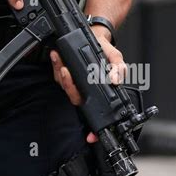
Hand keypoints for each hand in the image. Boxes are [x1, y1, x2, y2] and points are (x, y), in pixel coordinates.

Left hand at [49, 26, 127, 142]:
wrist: (97, 38)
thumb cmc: (106, 53)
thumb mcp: (116, 59)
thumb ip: (119, 69)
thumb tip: (116, 80)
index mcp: (98, 92)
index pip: (95, 114)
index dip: (93, 130)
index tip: (91, 136)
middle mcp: (85, 91)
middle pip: (75, 98)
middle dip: (69, 86)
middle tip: (67, 72)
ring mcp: (74, 82)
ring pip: (64, 85)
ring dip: (60, 72)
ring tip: (60, 60)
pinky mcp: (64, 72)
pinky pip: (58, 73)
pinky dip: (56, 64)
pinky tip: (57, 55)